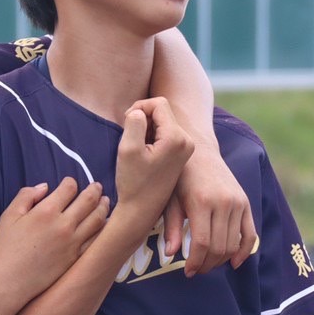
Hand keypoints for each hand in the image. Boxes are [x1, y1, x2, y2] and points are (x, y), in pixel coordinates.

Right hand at [0, 178, 109, 301]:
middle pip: (88, 201)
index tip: (70, 183)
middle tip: (97, 187)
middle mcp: (64, 225)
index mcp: (47, 211)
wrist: (10, 281)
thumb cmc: (5, 248)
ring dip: (103, 207)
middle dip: (94, 190)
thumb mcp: (9, 216)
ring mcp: (73, 242)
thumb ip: (26, 196)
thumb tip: (44, 187)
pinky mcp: (76, 258)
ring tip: (106, 202)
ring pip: (97, 219)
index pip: (68, 188)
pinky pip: (95, 240)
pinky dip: (103, 229)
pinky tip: (104, 225)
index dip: (71, 182)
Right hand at [112, 98, 193, 233]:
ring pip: (162, 122)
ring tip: (137, 149)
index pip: (158, 103)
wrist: (140, 211)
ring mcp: (185, 149)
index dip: (139, 108)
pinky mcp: (180, 155)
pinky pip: (164, 134)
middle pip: (162, 111)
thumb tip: (139, 111)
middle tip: (131, 139)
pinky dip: (151, 138)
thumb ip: (134, 121)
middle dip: (143, 119)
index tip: (127, 125)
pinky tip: (143, 155)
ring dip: (146, 129)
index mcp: (177, 137)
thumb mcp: (128, 148)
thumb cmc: (133, 182)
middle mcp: (187, 141)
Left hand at [162, 143, 257, 275]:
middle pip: (219, 247)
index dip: (195, 262)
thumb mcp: (170, 198)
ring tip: (207, 265)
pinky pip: (250, 234)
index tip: (188, 271)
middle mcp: (223, 202)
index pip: (203, 243)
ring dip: (221, 261)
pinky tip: (234, 263)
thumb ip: (171, 226)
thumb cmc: (180, 177)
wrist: (201, 152)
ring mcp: (237, 202)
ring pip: (233, 244)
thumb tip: (170, 253)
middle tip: (196, 270)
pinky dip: (244, 251)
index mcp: (201, 201)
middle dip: (207, 264)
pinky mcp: (245, 203)